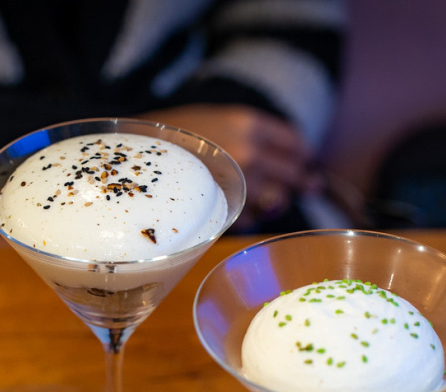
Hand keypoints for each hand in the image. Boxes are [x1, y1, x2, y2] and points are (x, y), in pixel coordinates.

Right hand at [136, 105, 323, 229]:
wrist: (136, 153)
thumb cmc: (174, 135)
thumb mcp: (217, 120)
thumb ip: (251, 135)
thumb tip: (288, 158)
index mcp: (249, 123)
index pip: (293, 141)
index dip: (303, 153)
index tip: (306, 160)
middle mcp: (251, 151)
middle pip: (294, 172)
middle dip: (302, 181)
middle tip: (309, 185)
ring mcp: (239, 181)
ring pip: (277, 198)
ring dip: (277, 200)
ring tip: (273, 199)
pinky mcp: (226, 206)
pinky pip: (252, 217)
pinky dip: (252, 216)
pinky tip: (242, 209)